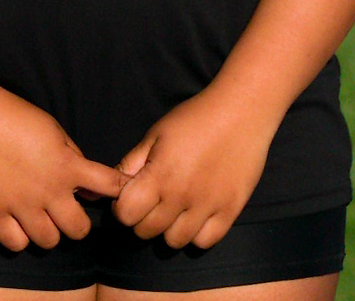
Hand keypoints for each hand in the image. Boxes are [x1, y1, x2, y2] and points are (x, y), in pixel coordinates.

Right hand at [0, 83, 126, 251]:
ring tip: (36, 217)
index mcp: (67, 165)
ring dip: (47, 231)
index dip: (118, 192)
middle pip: (79, 230)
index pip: (111, 187)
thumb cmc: (9, 113)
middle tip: (62, 211)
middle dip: (76, 222)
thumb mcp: (51, 128)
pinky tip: (13, 221)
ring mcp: (19, 204)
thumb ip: (73, 156)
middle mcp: (48, 190)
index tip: (111, 194)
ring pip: (49, 242)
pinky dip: (18, 237)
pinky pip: (16, 244)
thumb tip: (90, 187)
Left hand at [112, 86, 277, 248]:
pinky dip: (196, 234)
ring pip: (175, 241)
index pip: (126, 214)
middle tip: (149, 203)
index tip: (127, 198)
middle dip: (140, 219)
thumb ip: (133, 162)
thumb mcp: (154, 135)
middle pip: (147, 231)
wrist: (240, 113)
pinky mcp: (231, 211)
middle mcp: (182, 196)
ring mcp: (208, 206)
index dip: (121, 208)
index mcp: (159, 175)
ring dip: (167, 229)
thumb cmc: (193, 119)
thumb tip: (115, 185)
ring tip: (172, 210)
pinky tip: (195, 216)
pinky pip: (206, 241)